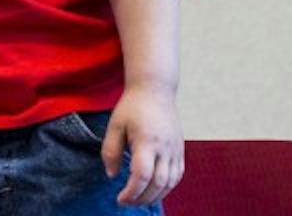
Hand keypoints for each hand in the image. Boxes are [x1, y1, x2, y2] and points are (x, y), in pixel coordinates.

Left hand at [102, 83, 184, 206]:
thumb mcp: (115, 125)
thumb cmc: (132, 106)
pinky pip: (177, 175)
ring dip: (155, 196)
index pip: (142, 175)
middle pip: (158, 183)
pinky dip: (167, 187)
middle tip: (127, 201)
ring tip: (139, 199)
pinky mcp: (180, 149)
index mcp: (147, 141)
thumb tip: (112, 175)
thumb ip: (111, 151)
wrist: (155, 89)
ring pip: (170, 182)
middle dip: (142, 198)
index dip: (132, 192)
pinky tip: (154, 189)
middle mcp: (165, 147)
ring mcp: (175, 149)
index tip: (120, 198)